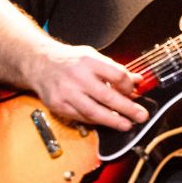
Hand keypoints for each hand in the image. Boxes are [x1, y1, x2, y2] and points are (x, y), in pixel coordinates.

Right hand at [26, 44, 147, 130]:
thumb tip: (138, 80)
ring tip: (126, 125)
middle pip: (107, 96)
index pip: (116, 75)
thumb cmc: (70, 61)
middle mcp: (77, 77)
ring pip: (93, 111)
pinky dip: (96, 121)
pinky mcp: (58, 105)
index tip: (134, 92)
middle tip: (142, 116)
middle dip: (127, 108)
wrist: (39, 63)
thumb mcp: (93, 57)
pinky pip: (81, 117)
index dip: (128, 86)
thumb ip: (115, 69)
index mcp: (89, 61)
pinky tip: (106, 122)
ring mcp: (66, 93)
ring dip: (113, 121)